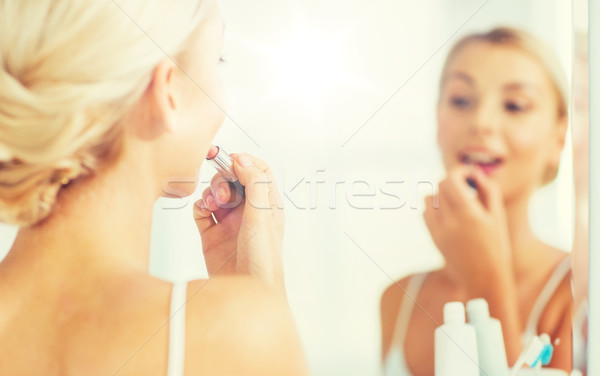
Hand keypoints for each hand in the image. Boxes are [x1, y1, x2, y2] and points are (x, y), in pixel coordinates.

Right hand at [193, 153, 284, 293]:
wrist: (247, 290)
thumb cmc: (264, 259)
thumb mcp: (262, 216)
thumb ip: (254, 184)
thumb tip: (243, 159)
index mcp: (267, 203)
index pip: (258, 171)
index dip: (244, 162)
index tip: (231, 161)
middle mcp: (249, 210)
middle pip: (233, 179)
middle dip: (224, 180)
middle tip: (224, 193)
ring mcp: (229, 222)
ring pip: (216, 193)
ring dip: (212, 193)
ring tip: (214, 205)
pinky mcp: (212, 234)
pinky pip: (201, 210)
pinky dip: (200, 206)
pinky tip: (205, 212)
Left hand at [423, 166, 511, 291]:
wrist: (485, 277)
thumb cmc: (497, 245)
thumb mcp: (498, 216)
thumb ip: (488, 190)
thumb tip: (474, 172)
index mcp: (469, 214)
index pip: (451, 180)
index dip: (460, 172)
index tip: (469, 175)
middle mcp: (450, 221)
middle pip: (440, 186)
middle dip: (453, 182)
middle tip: (467, 187)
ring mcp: (438, 230)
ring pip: (429, 198)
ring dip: (441, 194)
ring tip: (457, 201)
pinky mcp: (433, 237)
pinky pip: (425, 212)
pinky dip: (434, 207)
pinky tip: (448, 213)